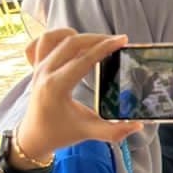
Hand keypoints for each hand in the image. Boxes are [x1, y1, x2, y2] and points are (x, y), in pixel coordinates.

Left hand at [16, 30, 143, 163]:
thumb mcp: (88, 132)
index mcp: (56, 86)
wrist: (34, 137)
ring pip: (52, 37)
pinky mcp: (34, 67)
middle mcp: (44, 73)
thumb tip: (138, 126)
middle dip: (96, 38)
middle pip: (70, 42)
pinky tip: (67, 43)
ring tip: (92, 42)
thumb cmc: (60, 133)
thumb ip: (114, 131)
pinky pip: (37, 43)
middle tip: (116, 40)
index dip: (105, 47)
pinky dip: (52, 38)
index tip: (122, 40)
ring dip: (74, 35)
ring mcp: (37, 68)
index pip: (83, 59)